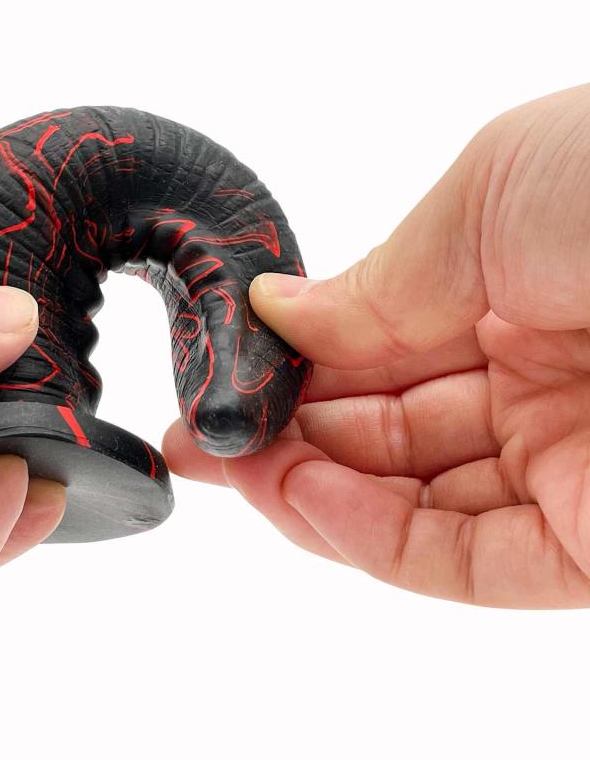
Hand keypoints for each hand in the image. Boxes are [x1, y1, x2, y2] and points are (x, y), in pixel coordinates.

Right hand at [164, 84, 589, 607]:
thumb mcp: (483, 199)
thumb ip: (375, 283)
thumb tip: (278, 315)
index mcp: (514, 291)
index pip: (378, 352)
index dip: (293, 374)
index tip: (218, 387)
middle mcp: (539, 383)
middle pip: (386, 436)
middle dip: (286, 438)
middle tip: (206, 439)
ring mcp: (566, 469)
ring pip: (412, 506)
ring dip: (312, 493)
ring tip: (238, 470)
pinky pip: (463, 560)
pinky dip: (372, 538)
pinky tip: (304, 500)